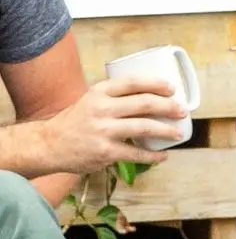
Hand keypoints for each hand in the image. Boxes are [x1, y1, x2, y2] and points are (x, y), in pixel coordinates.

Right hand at [38, 78, 186, 173]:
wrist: (50, 144)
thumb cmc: (75, 121)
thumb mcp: (91, 100)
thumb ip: (115, 97)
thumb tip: (151, 97)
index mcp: (99, 91)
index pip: (133, 82)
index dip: (156, 83)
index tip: (172, 88)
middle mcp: (102, 108)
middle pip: (145, 103)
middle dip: (169, 106)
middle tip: (182, 111)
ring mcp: (104, 130)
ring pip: (145, 127)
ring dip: (166, 130)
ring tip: (178, 134)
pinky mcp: (105, 151)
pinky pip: (136, 153)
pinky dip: (153, 156)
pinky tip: (162, 156)